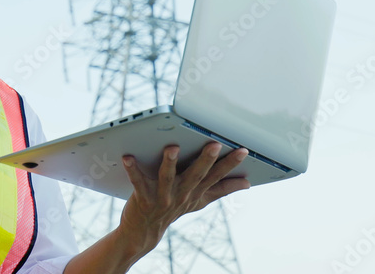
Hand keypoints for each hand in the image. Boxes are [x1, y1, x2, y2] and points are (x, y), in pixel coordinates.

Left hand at [116, 142, 250, 254]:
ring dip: (170, 162)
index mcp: (196, 192)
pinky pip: (138, 181)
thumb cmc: (173, 208)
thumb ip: (223, 190)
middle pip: (196, 175)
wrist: (144, 231)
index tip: (243, 151)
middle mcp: (182, 194)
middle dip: (206, 160)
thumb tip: (246, 183)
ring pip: (168, 178)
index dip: (231, 164)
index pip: (217, 176)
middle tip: (214, 144)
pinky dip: (132, 170)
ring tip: (172, 147)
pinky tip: (128, 158)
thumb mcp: (200, 200)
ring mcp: (163, 196)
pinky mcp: (143, 197)